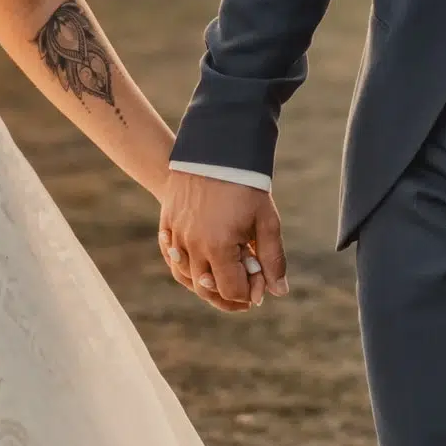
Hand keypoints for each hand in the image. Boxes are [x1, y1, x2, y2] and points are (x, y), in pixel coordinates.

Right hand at [157, 173, 286, 313]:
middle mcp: (192, 246)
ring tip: (224, 278)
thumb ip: (272, 258)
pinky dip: (185, 266)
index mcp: (218, 247)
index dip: (249, 293)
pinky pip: (171, 257)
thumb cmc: (246, 185)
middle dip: (228, 296)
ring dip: (205, 283)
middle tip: (245, 292)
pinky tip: (200, 264)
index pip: (231, 291)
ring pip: (185, 276)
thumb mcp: (266, 221)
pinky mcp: (167, 224)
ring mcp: (176, 235)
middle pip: (206, 289)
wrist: (216, 149)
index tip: (260, 283)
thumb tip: (279, 291)